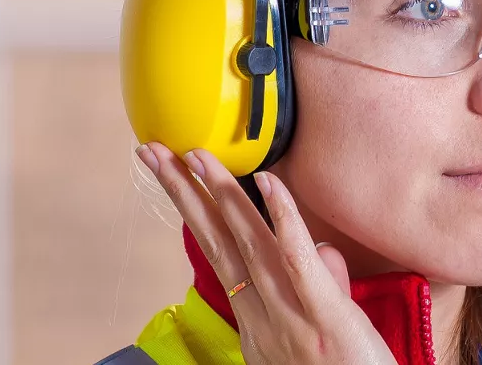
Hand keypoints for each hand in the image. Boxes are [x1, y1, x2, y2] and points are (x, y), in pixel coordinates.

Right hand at [136, 143, 396, 363]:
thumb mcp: (324, 330)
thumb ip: (320, 285)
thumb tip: (321, 251)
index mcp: (258, 321)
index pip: (220, 254)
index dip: (194, 211)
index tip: (173, 174)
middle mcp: (264, 318)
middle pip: (219, 243)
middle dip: (184, 195)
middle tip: (154, 151)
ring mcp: (292, 319)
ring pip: (249, 247)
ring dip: (220, 196)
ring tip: (195, 155)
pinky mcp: (328, 321)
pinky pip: (301, 264)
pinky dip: (284, 221)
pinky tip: (267, 184)